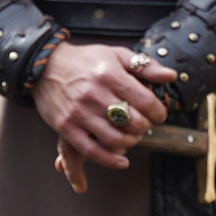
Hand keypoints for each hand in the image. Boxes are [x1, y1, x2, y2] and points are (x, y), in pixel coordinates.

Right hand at [32, 41, 174, 192]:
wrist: (45, 66)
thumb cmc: (85, 60)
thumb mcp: (115, 54)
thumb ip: (144, 66)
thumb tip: (171, 76)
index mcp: (110, 74)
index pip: (146, 101)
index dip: (159, 112)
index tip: (159, 114)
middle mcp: (94, 94)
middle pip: (133, 123)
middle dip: (146, 128)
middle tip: (145, 125)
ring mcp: (79, 113)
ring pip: (116, 140)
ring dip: (131, 143)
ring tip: (132, 137)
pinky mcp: (66, 127)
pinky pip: (92, 151)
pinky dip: (111, 161)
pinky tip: (122, 161)